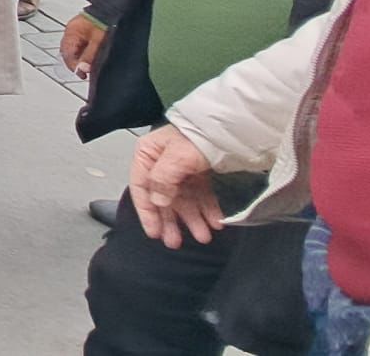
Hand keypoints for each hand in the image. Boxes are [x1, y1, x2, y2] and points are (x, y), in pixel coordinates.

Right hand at [60, 14, 107, 77]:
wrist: (112, 9)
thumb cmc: (104, 20)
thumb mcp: (98, 41)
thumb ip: (88, 56)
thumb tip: (82, 69)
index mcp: (71, 32)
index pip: (67, 54)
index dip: (74, 66)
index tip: (82, 74)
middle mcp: (72, 31)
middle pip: (70, 52)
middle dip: (77, 63)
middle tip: (86, 72)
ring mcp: (78, 30)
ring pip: (75, 49)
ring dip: (81, 58)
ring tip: (90, 66)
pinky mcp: (85, 30)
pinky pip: (82, 45)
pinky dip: (85, 53)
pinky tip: (92, 57)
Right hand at [130, 126, 224, 248]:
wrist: (228, 126)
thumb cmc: (196, 137)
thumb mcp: (176, 157)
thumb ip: (162, 181)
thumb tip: (158, 202)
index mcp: (148, 155)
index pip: (141, 188)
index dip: (147, 213)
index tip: (154, 233)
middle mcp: (161, 163)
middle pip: (163, 198)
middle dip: (172, 221)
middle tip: (176, 243)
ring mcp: (181, 169)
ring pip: (184, 199)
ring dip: (193, 219)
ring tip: (204, 236)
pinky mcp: (199, 172)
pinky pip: (201, 195)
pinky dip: (207, 209)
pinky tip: (216, 222)